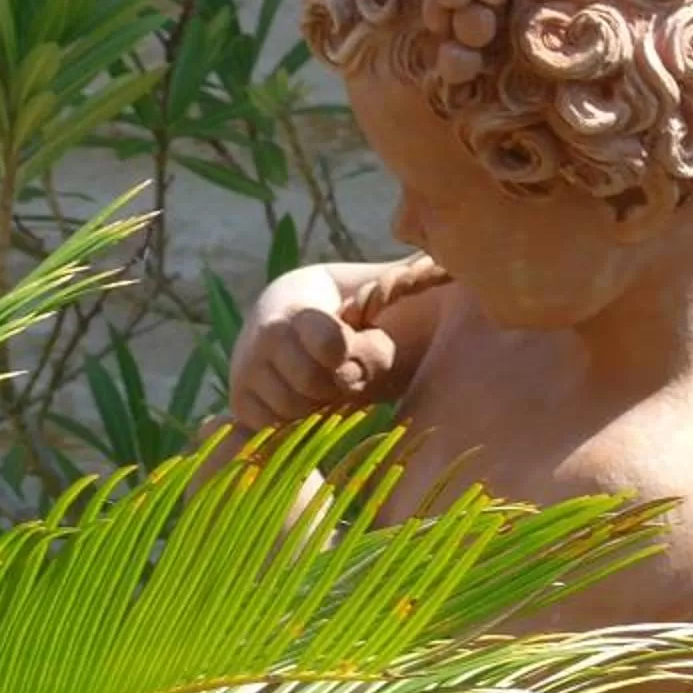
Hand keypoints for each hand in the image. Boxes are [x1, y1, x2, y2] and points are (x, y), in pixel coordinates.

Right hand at [229, 266, 400, 429]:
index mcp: (300, 306)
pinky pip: (271, 428)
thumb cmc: (347, 305)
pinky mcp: (239, 399)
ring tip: (326, 383)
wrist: (285, 313)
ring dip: (317, 406)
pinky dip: (294, 422)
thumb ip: (403, 285)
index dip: (344, 351)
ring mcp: (247, 368)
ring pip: (292, 410)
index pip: (326, 340)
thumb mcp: (373, 289)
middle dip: (337, 384)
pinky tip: (305, 399)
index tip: (352, 346)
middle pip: (313, 384)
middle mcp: (264, 335)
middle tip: (346, 370)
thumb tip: (452, 264)